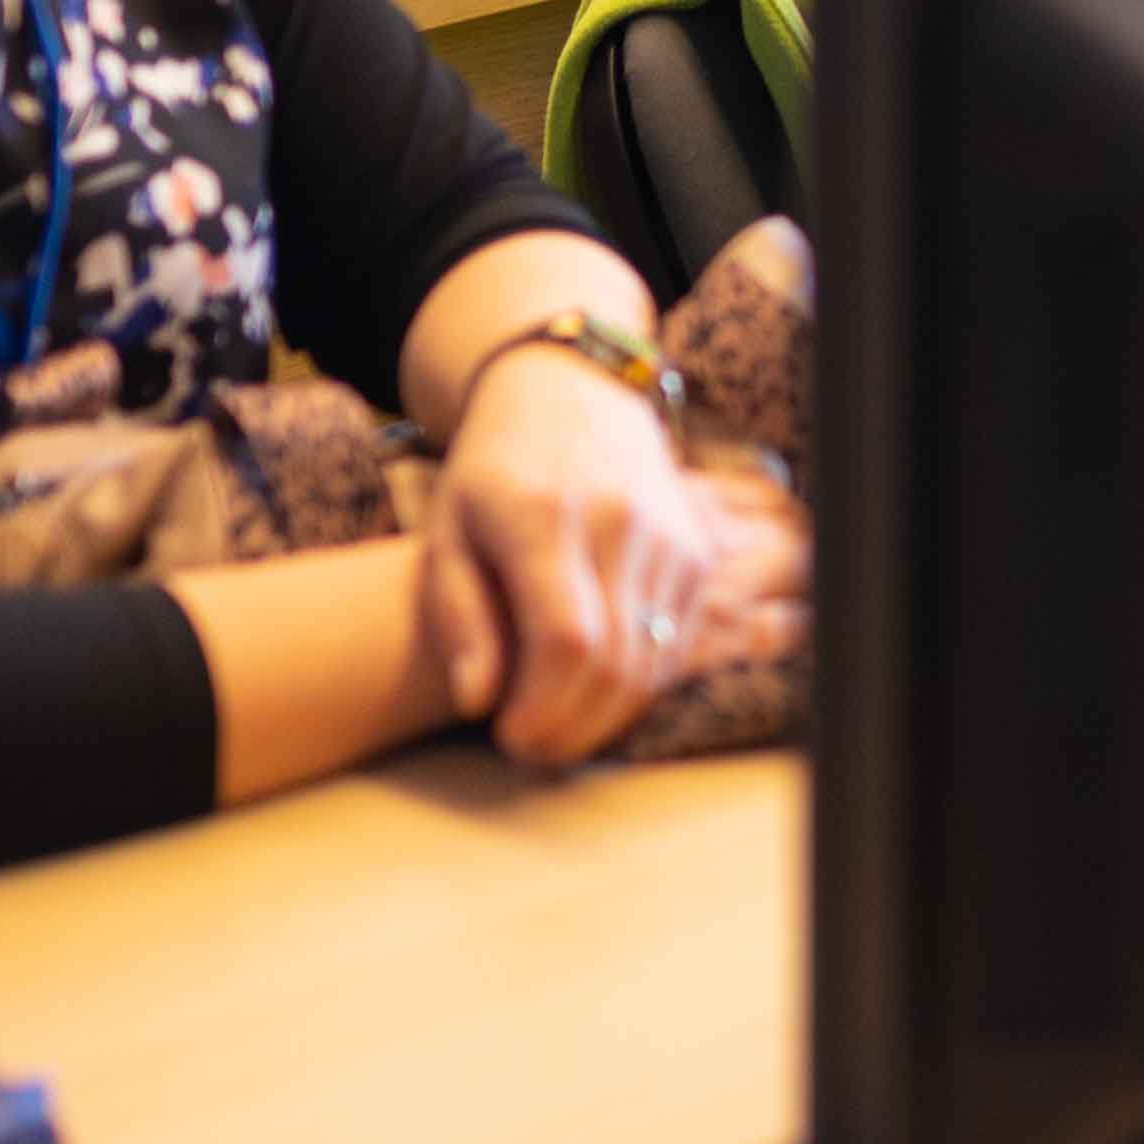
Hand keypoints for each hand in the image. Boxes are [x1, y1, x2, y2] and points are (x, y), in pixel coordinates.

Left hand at [415, 345, 709, 768]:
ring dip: (606, 716)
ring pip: (652, 663)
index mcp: (544, 517)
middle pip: (615, 663)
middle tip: (531, 748)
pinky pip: (677, 643)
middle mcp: (619, 523)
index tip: (510, 737)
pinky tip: (597, 692)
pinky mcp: (695, 551)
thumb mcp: (448, 531)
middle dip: (572, 728)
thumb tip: (479, 702)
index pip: (566, 640)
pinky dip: (639, 684)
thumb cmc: (494, 471)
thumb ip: (458, 616)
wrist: (570, 395)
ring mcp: (669, 535)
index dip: (544, 709)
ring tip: (559, 726)